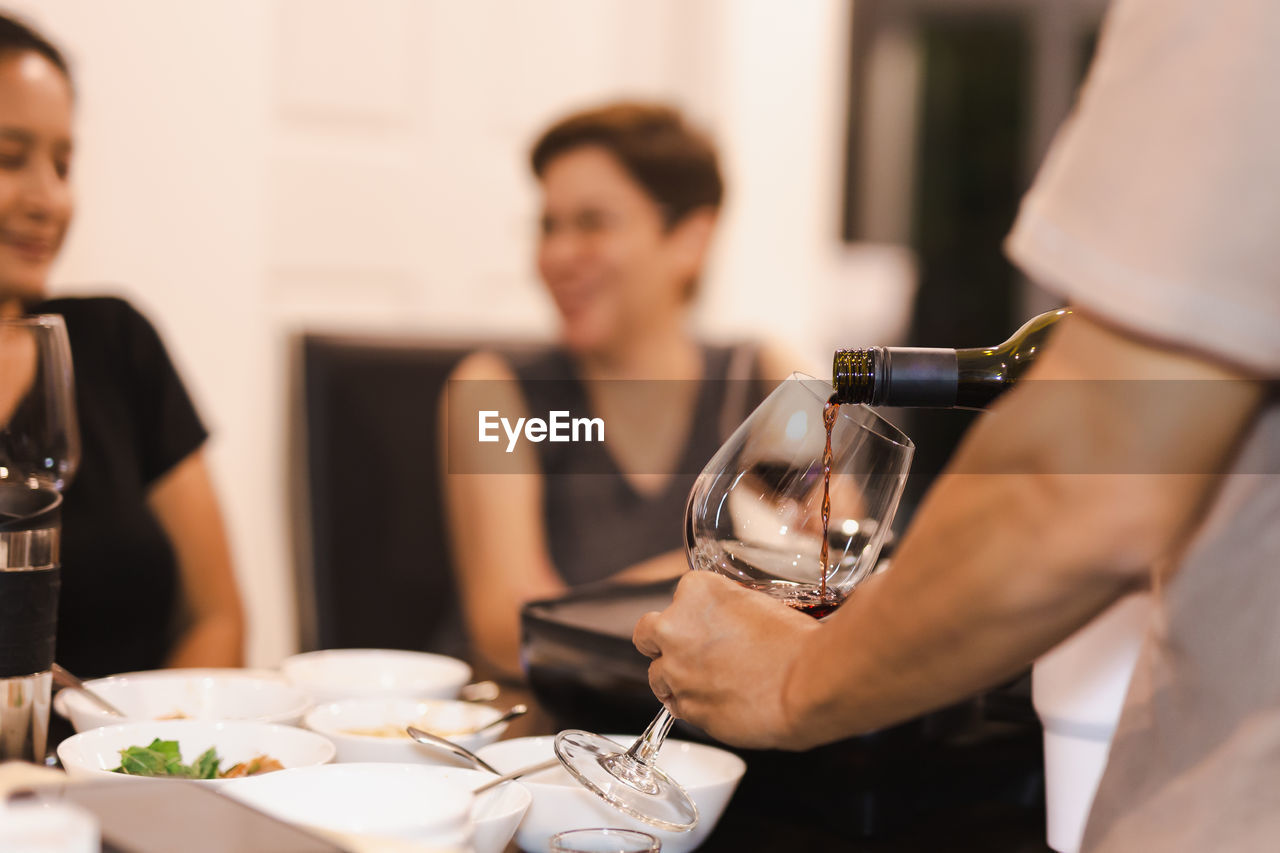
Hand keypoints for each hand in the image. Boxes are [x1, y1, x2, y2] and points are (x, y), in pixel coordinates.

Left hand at [633, 572, 820, 749]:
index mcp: (696, 591)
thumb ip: (727, 608)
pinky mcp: (686, 707)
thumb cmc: (797, 643)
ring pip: (657, 675)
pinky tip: (721, 702)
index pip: (678, 598)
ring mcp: (676, 670)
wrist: (810, 684)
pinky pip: (678, 706)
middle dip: (662, 642)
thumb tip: (724, 622)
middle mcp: (675, 628)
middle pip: (647, 634)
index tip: (706, 624)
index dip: (693, 614)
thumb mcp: (759, 603)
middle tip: (688, 651)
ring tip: (711, 682)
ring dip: (676, 677)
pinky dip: (694, 705)